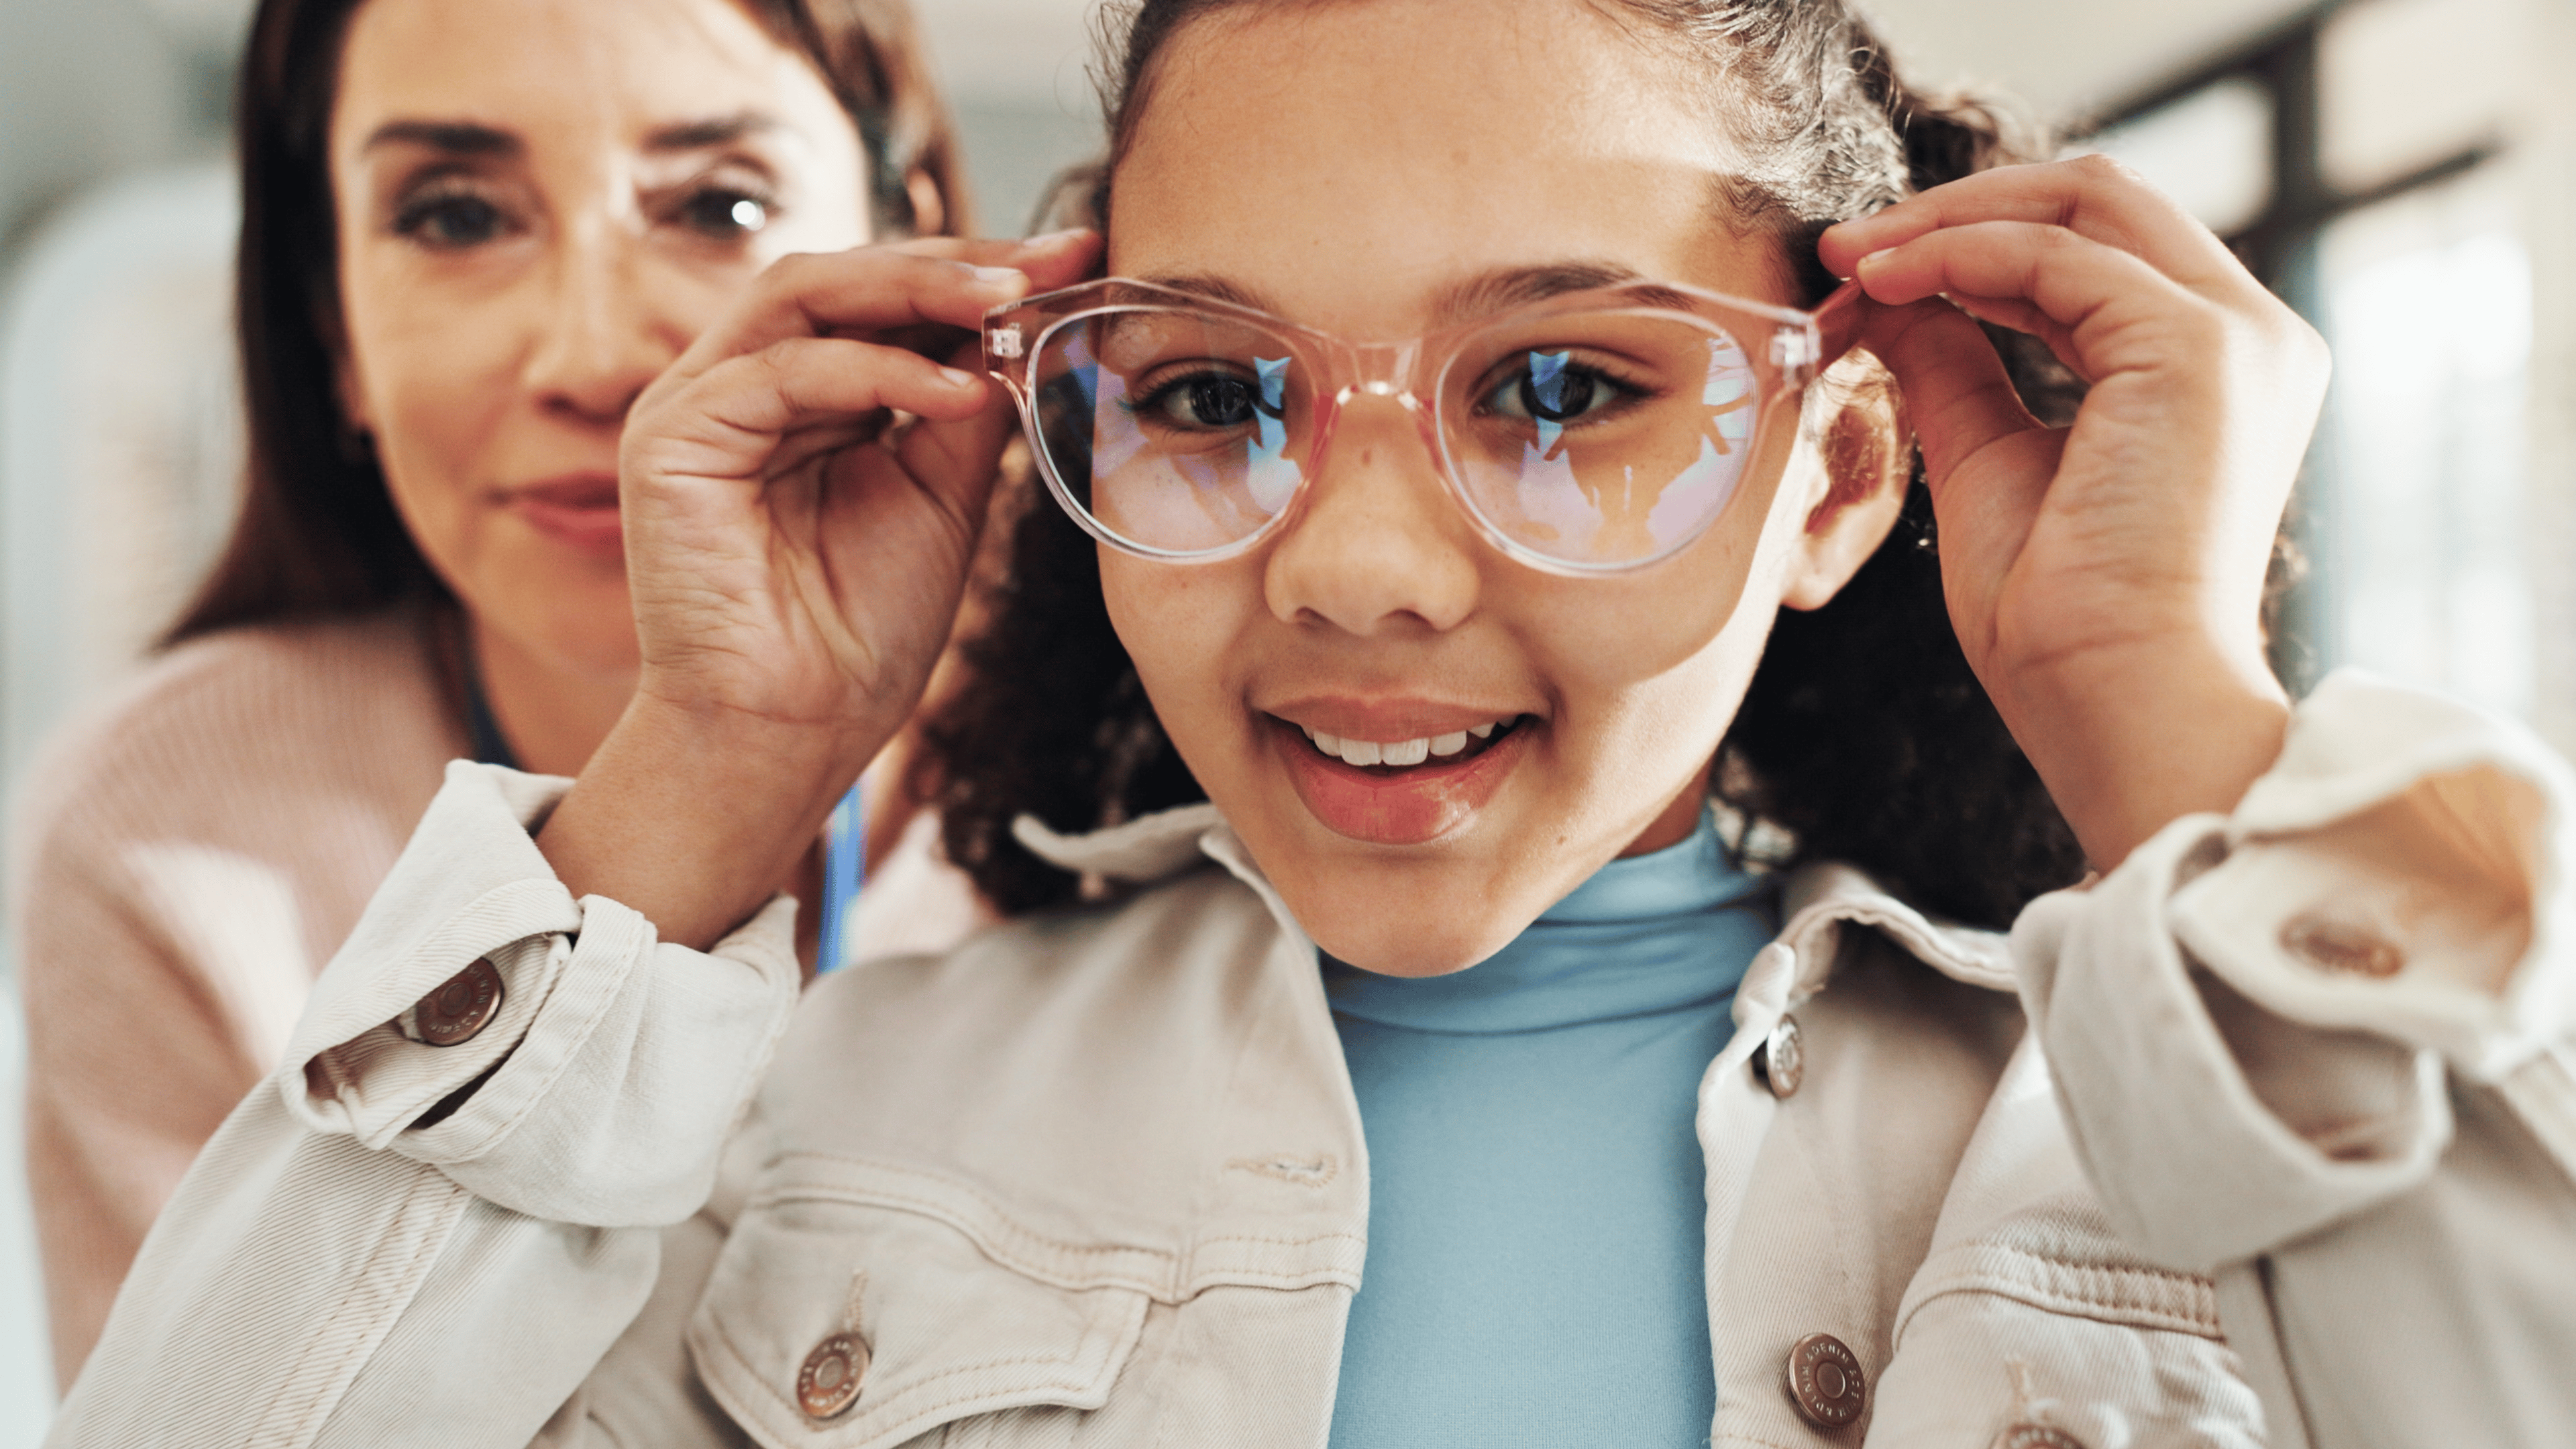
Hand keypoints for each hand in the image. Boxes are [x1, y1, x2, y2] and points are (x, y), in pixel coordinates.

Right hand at [621, 230, 1097, 757]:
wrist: (794, 734)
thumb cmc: (862, 632)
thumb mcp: (942, 496)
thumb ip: (968, 407)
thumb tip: (1028, 319)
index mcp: (805, 395)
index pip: (886, 300)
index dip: (978, 273)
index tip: (1073, 258)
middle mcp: (743, 383)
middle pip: (846, 276)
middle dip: (956, 263)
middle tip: (1050, 259)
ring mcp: (698, 402)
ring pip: (805, 293)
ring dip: (917, 288)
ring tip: (1010, 300)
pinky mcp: (670, 436)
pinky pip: (782, 371)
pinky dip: (876, 371)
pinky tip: (958, 391)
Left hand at [1820, 157, 2326, 867]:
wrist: (2113, 704)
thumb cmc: (2059, 621)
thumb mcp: (1988, 459)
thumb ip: (1958, 366)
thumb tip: (1892, 293)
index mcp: (2209, 365)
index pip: (2094, 245)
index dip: (1970, 238)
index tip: (1861, 268)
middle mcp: (2246, 335)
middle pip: (2097, 196)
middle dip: (1956, 206)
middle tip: (1845, 248)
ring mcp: (2233, 334)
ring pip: (2083, 199)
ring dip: (1946, 220)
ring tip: (1851, 263)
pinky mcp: (2195, 347)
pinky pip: (2054, 253)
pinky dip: (1957, 254)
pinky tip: (1885, 285)